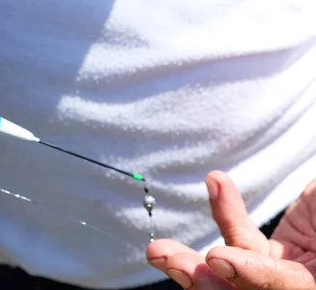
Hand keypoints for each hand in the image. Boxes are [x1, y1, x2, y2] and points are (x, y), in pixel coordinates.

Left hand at [147, 171, 315, 288]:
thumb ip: (313, 226)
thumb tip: (257, 251)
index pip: (286, 289)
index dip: (253, 278)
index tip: (219, 258)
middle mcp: (303, 288)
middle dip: (204, 281)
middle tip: (167, 259)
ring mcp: (285, 273)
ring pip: (233, 271)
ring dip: (193, 257)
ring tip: (160, 247)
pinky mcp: (272, 252)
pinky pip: (242, 234)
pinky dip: (228, 210)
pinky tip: (217, 182)